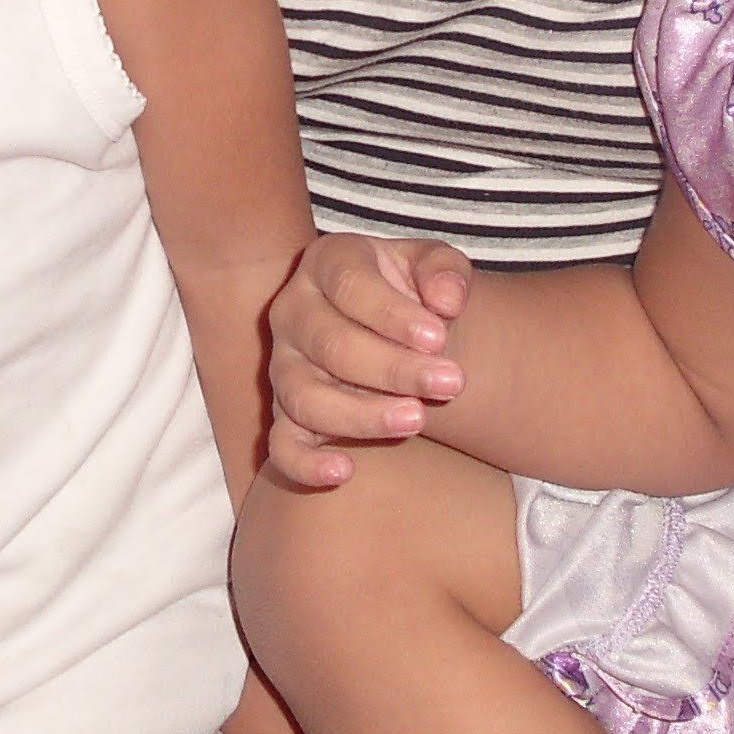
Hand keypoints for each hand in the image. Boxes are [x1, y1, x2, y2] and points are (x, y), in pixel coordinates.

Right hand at [265, 231, 472, 488]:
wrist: (394, 330)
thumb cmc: (412, 292)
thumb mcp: (433, 265)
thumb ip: (445, 271)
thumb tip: (447, 302)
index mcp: (327, 262)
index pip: (349, 285)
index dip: (392, 314)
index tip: (440, 337)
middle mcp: (293, 311)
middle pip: (330, 343)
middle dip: (394, 368)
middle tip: (452, 382)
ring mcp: (283, 366)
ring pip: (305, 397)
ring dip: (361, 414)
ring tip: (416, 419)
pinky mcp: (284, 414)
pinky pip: (281, 445)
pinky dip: (304, 464)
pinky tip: (344, 471)